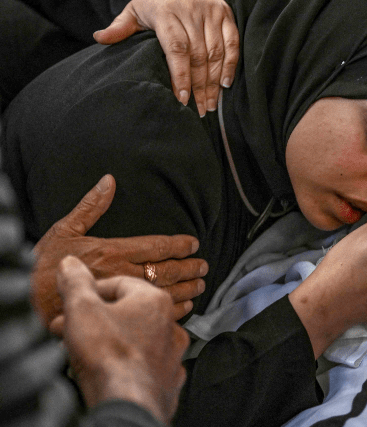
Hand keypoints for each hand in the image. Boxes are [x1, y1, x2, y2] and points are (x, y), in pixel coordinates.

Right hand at [32, 174, 207, 325]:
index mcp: (114, 252)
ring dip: (188, 289)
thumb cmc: (42, 267)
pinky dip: (176, 311)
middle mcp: (124, 275)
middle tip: (204, 266)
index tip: (193, 244)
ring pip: (167, 294)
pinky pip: (153, 318)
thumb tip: (109, 181)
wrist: (27, 306)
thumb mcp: (63, 230)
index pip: (158, 247)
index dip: (179, 245)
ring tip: (200, 285)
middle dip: (189, 268)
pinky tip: (186, 307)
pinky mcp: (121, 320)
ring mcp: (124, 301)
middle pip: (168, 270)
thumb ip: (91, 206)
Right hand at [50, 256, 188, 424]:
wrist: (128, 401)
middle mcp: (171, 324)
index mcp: (155, 300)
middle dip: (95, 319)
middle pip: (128, 312)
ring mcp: (173, 353)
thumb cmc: (108, 353)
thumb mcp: (82, 308)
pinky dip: (128, 363)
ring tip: (84, 351)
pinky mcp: (169, 378)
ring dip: (111, 341)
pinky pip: (146, 364)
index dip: (89, 292)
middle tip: (68, 329)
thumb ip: (76, 282)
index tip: (70, 304)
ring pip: (138, 338)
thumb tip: (71, 263)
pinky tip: (110, 369)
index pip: (119, 283)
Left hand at [93, 0, 238, 115]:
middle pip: (198, 55)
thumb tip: (100, 39)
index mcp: (165, 11)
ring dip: (214, 82)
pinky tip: (225, 84)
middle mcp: (190, 10)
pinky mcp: (225, 13)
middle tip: (198, 110)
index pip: (177, 48)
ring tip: (210, 104)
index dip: (181, 75)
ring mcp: (210, 11)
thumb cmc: (155, 0)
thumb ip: (119, 27)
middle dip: (199, 86)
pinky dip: (231, 65)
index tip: (182, 98)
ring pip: (215, 53)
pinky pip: (232, 43)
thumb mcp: (134, 10)